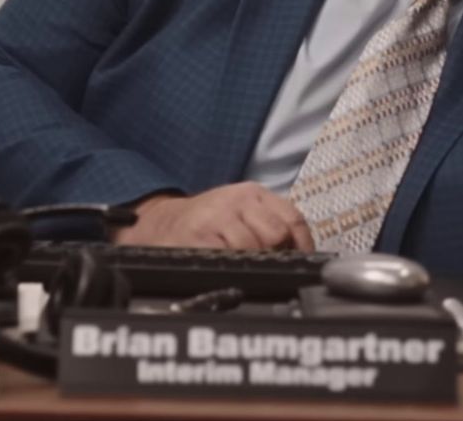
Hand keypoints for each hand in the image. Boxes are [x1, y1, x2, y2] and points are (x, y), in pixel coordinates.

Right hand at [113, 182, 314, 250]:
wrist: (160, 224)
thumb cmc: (206, 224)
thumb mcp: (242, 215)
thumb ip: (271, 227)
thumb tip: (303, 254)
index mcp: (253, 194)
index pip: (293, 219)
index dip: (302, 246)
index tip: (301, 261)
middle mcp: (236, 200)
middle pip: (277, 234)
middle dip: (273, 255)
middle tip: (261, 263)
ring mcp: (216, 216)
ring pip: (254, 248)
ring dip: (250, 264)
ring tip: (237, 264)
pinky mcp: (198, 235)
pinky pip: (227, 258)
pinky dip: (230, 268)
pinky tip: (222, 266)